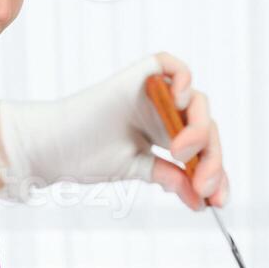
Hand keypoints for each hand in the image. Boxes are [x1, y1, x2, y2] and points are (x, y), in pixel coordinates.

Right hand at [0, 53, 229, 209]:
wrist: (51, 148)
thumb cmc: (85, 157)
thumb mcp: (138, 170)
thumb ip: (171, 178)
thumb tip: (202, 200)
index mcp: (163, 133)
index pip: (202, 149)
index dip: (215, 172)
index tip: (218, 201)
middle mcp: (162, 111)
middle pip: (205, 128)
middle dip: (211, 159)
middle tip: (203, 186)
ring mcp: (152, 92)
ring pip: (196, 103)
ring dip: (198, 130)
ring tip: (183, 153)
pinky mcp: (138, 75)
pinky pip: (171, 66)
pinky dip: (183, 78)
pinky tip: (181, 100)